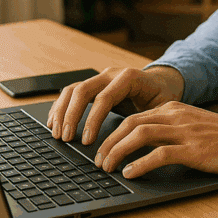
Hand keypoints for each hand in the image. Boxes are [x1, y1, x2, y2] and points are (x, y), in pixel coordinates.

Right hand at [47, 66, 182, 143]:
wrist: (163, 82)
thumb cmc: (162, 97)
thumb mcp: (162, 108)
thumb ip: (147, 120)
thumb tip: (132, 143)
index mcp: (129, 77)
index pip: (104, 98)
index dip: (92, 120)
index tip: (87, 140)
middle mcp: (111, 74)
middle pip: (83, 90)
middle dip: (72, 116)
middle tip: (67, 139)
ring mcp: (100, 77)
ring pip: (73, 89)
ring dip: (62, 112)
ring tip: (57, 134)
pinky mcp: (93, 84)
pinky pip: (71, 92)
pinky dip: (61, 107)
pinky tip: (54, 122)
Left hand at [95, 101, 217, 177]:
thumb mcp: (192, 125)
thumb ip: (170, 129)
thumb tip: (142, 144)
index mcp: (173, 109)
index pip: (133, 116)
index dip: (112, 133)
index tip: (101, 148)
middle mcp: (176, 116)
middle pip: (130, 123)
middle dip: (108, 142)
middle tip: (98, 160)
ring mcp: (184, 131)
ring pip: (140, 135)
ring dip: (118, 151)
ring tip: (107, 167)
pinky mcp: (193, 149)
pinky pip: (160, 154)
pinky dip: (140, 164)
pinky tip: (131, 173)